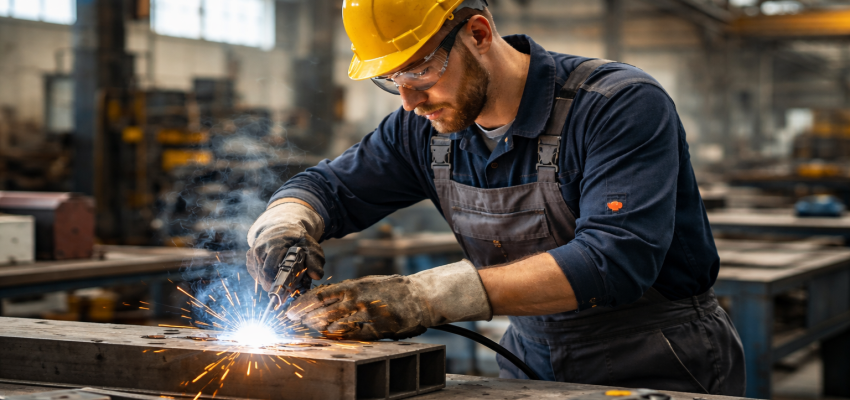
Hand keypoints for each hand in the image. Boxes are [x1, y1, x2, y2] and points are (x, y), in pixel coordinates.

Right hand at [246, 202, 324, 291]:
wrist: (282, 227)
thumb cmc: (297, 239)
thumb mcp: (310, 246)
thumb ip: (315, 261)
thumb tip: (315, 276)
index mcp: (275, 244)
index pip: (270, 269)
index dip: (277, 283)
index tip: (287, 289)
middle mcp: (260, 247)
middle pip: (263, 275)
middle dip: (274, 284)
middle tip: (286, 288)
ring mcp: (253, 252)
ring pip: (258, 276)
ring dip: (270, 282)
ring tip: (281, 279)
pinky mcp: (250, 257)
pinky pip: (254, 273)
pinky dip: (263, 277)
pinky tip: (273, 273)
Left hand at [286, 275, 427, 339]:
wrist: (419, 297)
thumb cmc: (392, 289)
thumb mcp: (367, 282)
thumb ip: (348, 290)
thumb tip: (325, 296)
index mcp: (354, 286)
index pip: (320, 295)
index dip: (303, 304)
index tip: (291, 310)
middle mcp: (357, 300)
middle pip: (322, 312)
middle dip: (305, 318)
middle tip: (295, 321)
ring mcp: (366, 316)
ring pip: (334, 326)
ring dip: (319, 329)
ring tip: (311, 329)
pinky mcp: (376, 330)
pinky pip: (352, 337)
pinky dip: (339, 337)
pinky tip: (330, 337)